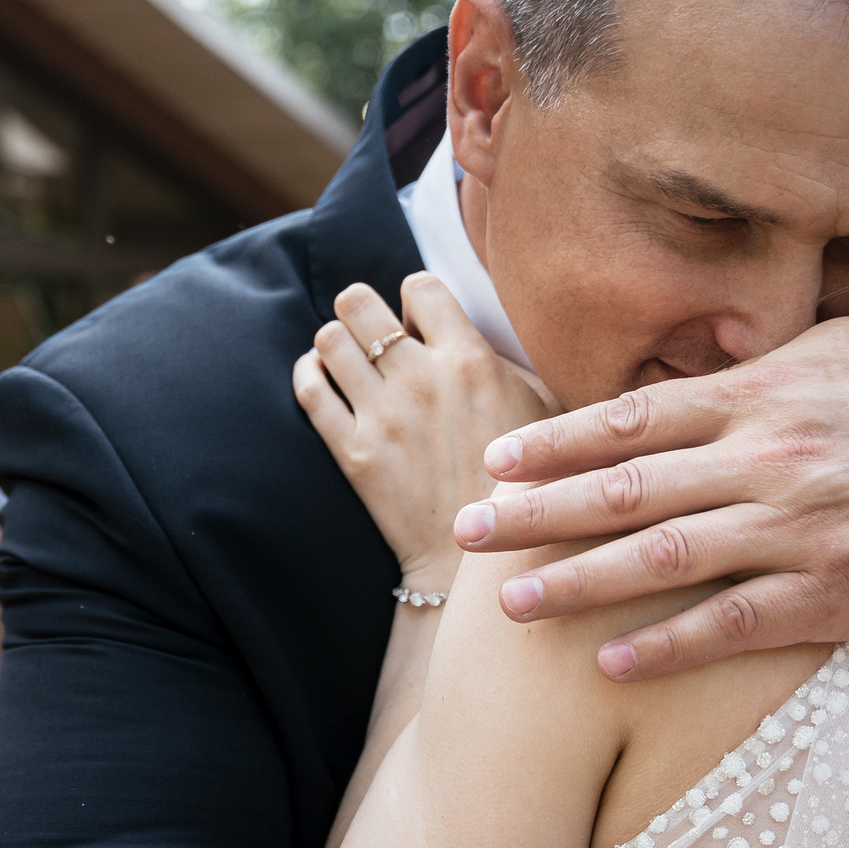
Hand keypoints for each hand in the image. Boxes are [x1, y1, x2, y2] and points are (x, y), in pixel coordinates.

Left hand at [293, 275, 552, 592]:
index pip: (419, 288)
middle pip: (357, 303)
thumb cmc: (519, 483)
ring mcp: (382, 416)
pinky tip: (322, 378)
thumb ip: (500, 360)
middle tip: (371, 332)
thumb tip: (467, 327)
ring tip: (348, 358)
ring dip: (335, 342)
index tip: (419, 323)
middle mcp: (420, 380)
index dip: (414, 299)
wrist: (476, 559)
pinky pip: (310, 390)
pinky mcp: (352, 452)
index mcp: (470, 360)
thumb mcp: (538, 409)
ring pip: (328, 340)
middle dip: (361, 309)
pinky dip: (309, 373)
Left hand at [456, 317, 848, 679]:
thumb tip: (673, 377)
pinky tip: (608, 662)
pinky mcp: (837, 594)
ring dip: (578, 583)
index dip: (553, 442)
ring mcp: (800, 529)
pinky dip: (666, 645)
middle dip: (535, 515)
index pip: (631, 420)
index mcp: (758, 396)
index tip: (491, 463)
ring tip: (509, 605)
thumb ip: (747, 372)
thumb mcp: (834, 351)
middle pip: (625, 489)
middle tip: (463, 536)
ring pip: (664, 558)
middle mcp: (766, 458)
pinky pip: (733, 624)